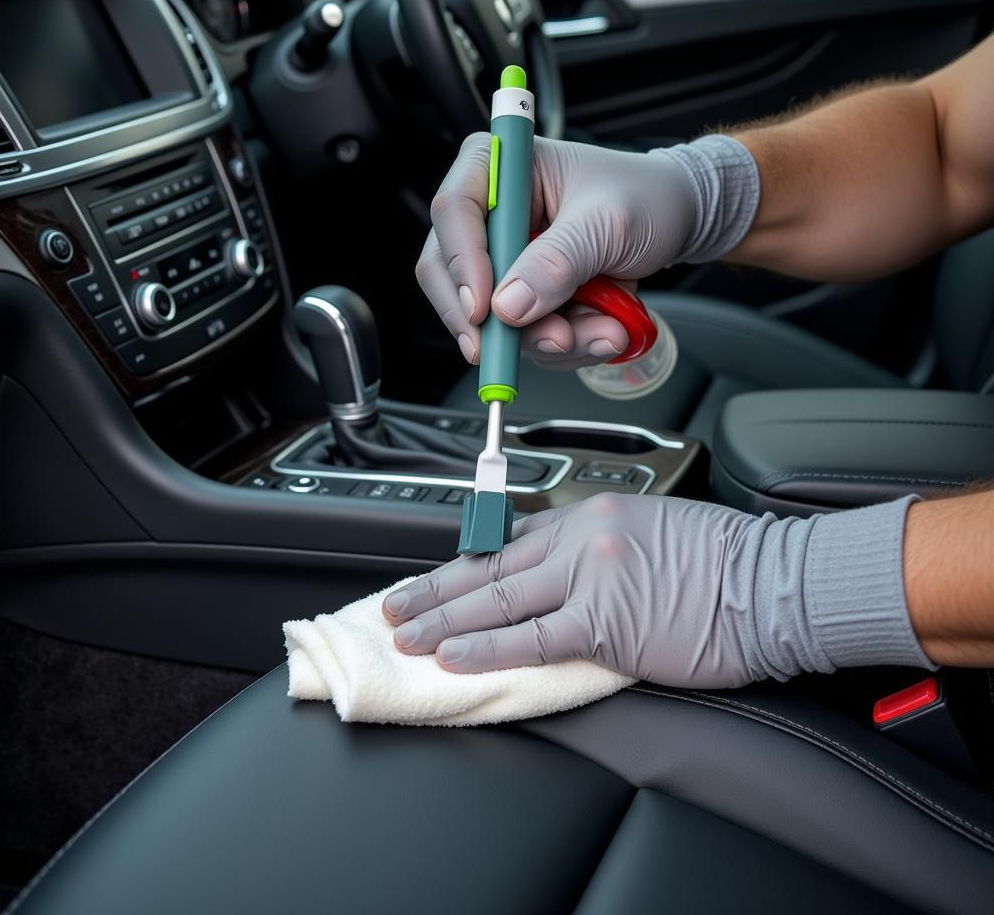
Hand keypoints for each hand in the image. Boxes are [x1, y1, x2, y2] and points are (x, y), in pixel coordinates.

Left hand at [381, 493, 777, 688]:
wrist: (774, 582)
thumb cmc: (726, 561)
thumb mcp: (652, 530)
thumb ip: (599, 549)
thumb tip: (563, 575)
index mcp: (591, 514)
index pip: (510, 541)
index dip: (465, 563)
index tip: (437, 578)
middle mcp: (581, 538)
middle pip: (489, 566)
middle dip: (435, 588)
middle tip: (395, 605)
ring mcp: (589, 578)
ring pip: (495, 599)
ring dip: (441, 616)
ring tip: (404, 632)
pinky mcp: (604, 622)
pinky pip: (529, 638)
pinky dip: (484, 647)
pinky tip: (450, 654)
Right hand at [417, 134, 696, 370]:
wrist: (679, 218)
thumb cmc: (645, 196)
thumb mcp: (607, 223)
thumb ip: (557, 262)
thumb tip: (509, 306)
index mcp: (500, 167)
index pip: (454, 211)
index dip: (463, 263)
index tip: (485, 309)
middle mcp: (491, 214)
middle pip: (447, 272)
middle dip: (494, 321)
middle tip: (533, 344)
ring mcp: (503, 260)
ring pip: (488, 318)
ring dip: (545, 339)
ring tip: (604, 330)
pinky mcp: (522, 296)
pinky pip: (522, 336)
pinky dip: (564, 346)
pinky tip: (603, 329)